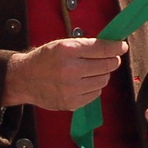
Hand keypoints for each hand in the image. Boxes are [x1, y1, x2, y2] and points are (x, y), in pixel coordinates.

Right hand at [3, 36, 127, 110]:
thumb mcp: (63, 44)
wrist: (25, 79)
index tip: (122, 47)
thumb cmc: (45, 59)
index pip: (102, 49)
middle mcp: (70, 69)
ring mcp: (71, 88)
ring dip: (102, 74)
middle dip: (112, 61)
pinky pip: (96, 94)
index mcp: (68, 50)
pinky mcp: (72, 103)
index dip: (116, 47)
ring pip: (103, 80)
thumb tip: (113, 46)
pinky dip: (94, 87)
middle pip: (107, 66)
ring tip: (90, 71)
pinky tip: (83, 82)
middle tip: (109, 59)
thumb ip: (87, 45)